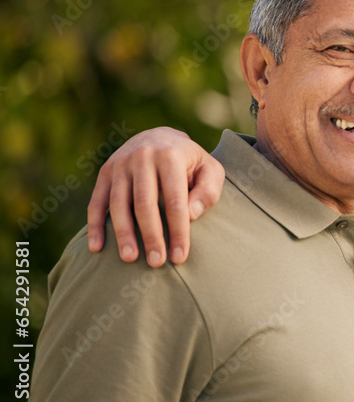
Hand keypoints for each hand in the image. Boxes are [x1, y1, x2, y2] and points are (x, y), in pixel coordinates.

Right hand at [87, 127, 222, 266]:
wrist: (162, 138)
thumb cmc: (191, 163)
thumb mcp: (210, 170)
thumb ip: (208, 192)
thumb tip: (190, 215)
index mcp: (171, 156)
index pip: (175, 200)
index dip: (178, 231)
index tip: (180, 257)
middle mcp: (142, 157)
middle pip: (145, 204)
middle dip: (151, 236)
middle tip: (156, 263)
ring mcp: (120, 163)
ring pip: (119, 204)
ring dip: (123, 234)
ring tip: (130, 259)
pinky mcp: (105, 171)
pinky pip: (96, 201)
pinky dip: (95, 225)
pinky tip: (97, 247)